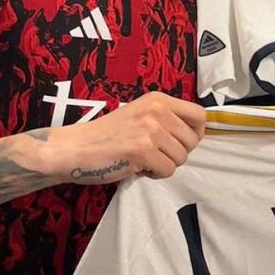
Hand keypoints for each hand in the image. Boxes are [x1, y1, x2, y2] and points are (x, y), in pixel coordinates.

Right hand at [48, 92, 206, 181]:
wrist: (75, 147)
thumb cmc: (106, 135)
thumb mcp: (140, 114)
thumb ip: (165, 119)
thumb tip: (195, 135)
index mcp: (158, 99)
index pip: (199, 115)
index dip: (195, 133)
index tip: (182, 142)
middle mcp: (157, 110)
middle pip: (192, 141)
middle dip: (177, 153)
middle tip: (156, 154)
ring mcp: (150, 129)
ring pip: (181, 158)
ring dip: (165, 165)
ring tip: (144, 160)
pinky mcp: (143, 150)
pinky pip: (167, 171)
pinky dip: (155, 175)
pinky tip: (138, 167)